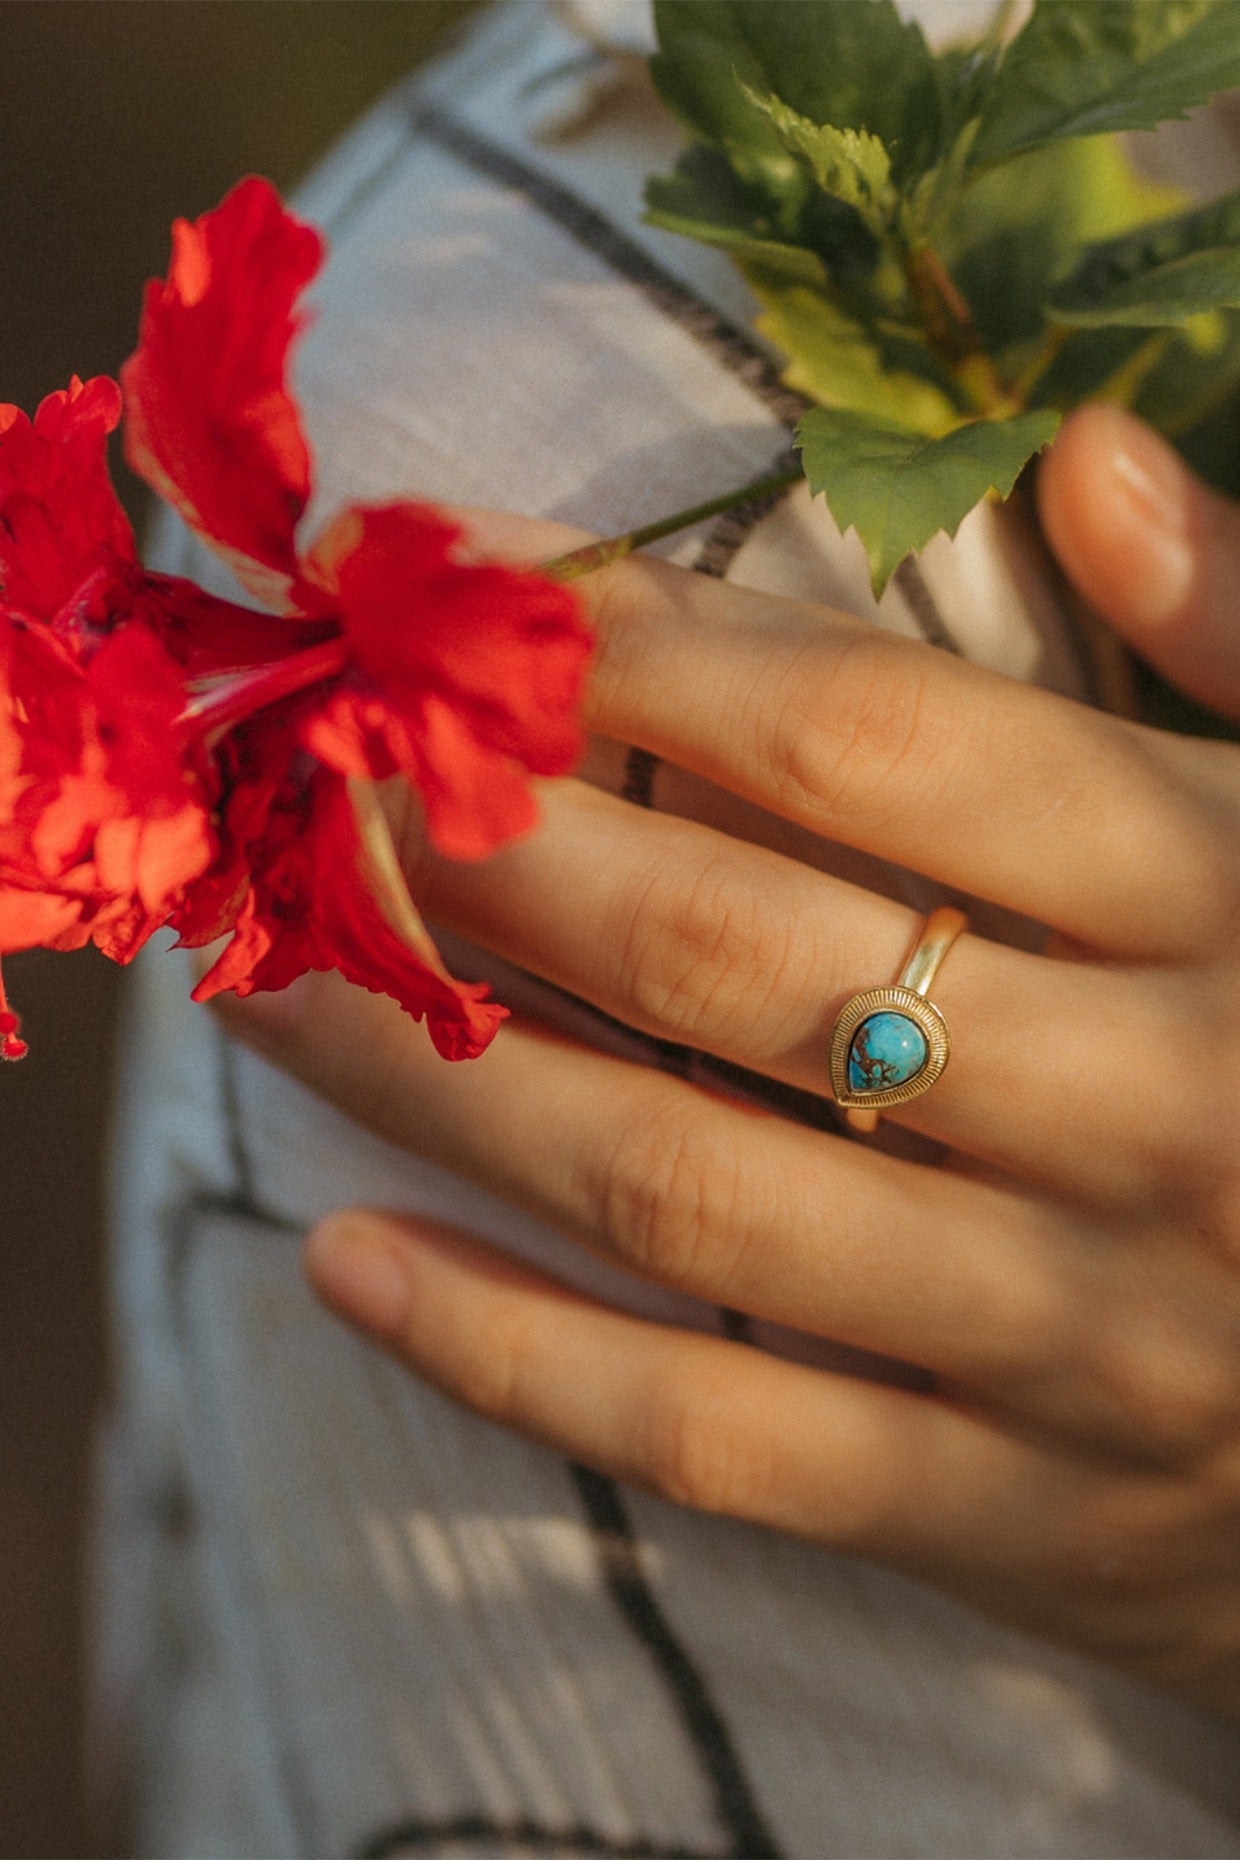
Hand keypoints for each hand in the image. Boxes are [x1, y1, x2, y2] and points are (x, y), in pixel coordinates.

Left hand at [211, 405, 1239, 1717]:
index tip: (435, 577)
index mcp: (1229, 900)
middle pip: (727, 951)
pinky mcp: (1008, 1512)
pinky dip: (517, 1360)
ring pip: (684, 1189)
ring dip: (439, 1076)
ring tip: (266, 981)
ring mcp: (1071, 1332)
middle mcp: (1147, 1112)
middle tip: (300, 774)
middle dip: (477, 845)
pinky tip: (348, 1265)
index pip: (869, 739)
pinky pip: (725, 1442)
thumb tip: (1095, 458)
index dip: (626, 644)